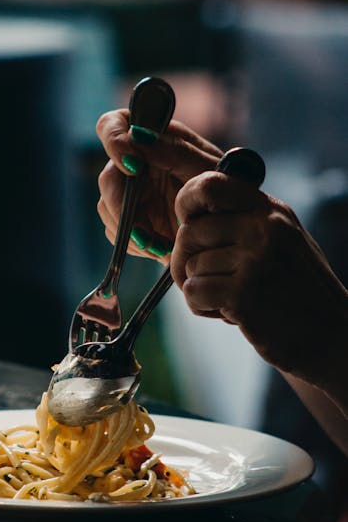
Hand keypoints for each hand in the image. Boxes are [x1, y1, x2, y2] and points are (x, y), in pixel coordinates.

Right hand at [96, 109, 222, 262]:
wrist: (234, 229)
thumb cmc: (228, 190)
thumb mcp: (208, 169)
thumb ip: (174, 151)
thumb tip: (136, 136)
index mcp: (155, 139)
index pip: (114, 124)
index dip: (114, 142)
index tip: (133, 168)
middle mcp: (138, 162)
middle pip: (108, 177)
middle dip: (122, 207)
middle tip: (145, 230)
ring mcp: (132, 192)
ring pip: (107, 207)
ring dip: (129, 231)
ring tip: (159, 246)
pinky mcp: (132, 220)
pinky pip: (116, 232)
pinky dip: (134, 244)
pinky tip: (159, 248)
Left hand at [171, 170, 347, 393]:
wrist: (333, 337)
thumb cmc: (299, 292)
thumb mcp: (282, 242)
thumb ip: (245, 223)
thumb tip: (189, 217)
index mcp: (271, 211)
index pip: (210, 185)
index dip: (188, 203)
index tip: (190, 226)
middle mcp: (264, 228)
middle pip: (190, 232)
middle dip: (188, 260)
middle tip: (208, 280)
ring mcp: (255, 260)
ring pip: (190, 266)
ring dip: (201, 289)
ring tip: (233, 300)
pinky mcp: (244, 294)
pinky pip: (193, 292)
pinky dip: (202, 307)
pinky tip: (228, 313)